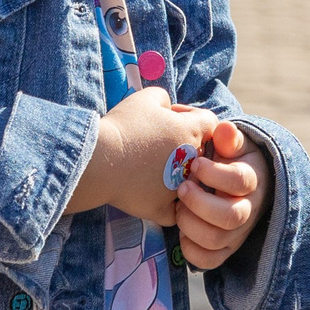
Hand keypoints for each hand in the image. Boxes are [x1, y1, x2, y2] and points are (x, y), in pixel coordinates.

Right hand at [74, 87, 207, 227]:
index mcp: (191, 132)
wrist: (100, 161)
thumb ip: (166, 99)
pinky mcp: (161, 208)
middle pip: (201, 153)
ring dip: (177, 174)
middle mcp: (192, 162)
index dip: (191, 116)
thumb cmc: (124, 126)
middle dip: (185, 144)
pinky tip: (154, 194)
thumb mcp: (147, 98)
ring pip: (190, 183)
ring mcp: (178, 189)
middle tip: (158, 141)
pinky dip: (167, 205)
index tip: (170, 116)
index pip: (209, 122)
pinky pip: (174, 212)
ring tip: (152, 166)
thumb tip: (170, 109)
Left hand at [177, 116, 271, 269]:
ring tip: (177, 208)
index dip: (214, 174)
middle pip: (231, 216)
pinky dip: (190, 249)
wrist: (237, 183)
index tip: (195, 163)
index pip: (240, 181)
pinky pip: (209, 261)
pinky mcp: (225, 249)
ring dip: (191, 224)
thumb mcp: (232, 144)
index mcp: (252, 179)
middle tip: (182, 188)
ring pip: (218, 239)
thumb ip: (228, 137)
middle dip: (200, 203)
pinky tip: (181, 231)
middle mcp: (249, 208)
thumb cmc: (228, 160)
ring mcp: (237, 232)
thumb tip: (224, 129)